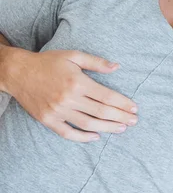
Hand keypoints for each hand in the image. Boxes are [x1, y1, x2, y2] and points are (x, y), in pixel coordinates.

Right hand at [7, 49, 137, 141]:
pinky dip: (83, 137)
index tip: (134, 108)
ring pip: (88, 124)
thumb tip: (117, 67)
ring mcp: (58, 111)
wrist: (17, 72)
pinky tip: (96, 136)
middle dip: (120, 117)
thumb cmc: (48, 62)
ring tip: (121, 128)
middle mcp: (68, 98)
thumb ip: (96, 62)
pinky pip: (68, 133)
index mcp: (77, 82)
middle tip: (134, 121)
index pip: (107, 96)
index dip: (123, 103)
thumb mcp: (73, 55)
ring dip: (107, 128)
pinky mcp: (48, 120)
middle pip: (101, 112)